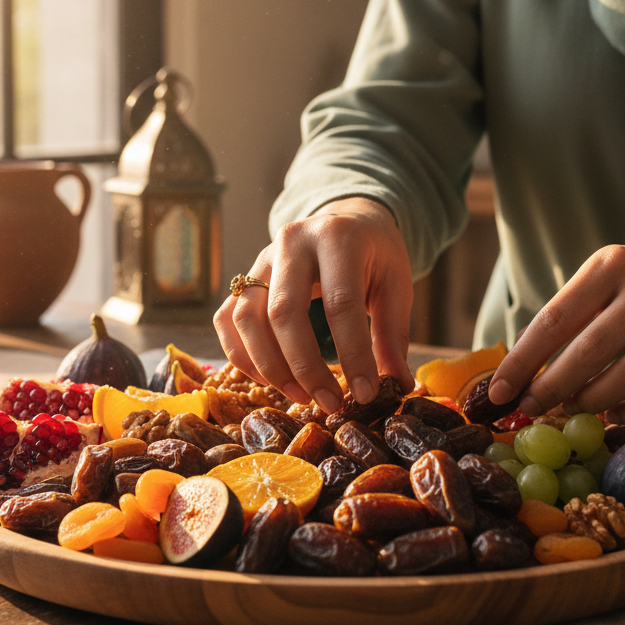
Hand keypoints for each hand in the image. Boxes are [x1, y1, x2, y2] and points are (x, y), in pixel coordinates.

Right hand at [213, 197, 413, 412]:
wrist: (344, 222)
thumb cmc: (374, 256)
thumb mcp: (395, 284)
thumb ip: (393, 334)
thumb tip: (398, 386)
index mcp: (338, 237)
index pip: (341, 303)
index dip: (353, 354)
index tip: (365, 393)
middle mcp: (292, 242)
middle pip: (284, 311)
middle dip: (305, 367)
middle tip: (329, 403)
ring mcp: (261, 259)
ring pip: (247, 318)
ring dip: (269, 366)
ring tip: (300, 396)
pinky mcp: (243, 279)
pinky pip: (227, 320)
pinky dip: (241, 356)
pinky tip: (270, 380)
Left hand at [488, 235, 624, 426]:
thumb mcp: (602, 278)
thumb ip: (565, 315)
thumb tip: (516, 366)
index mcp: (610, 267)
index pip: (555, 319)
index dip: (522, 361)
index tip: (499, 392)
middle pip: (591, 350)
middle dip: (552, 387)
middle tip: (530, 409)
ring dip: (593, 400)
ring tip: (571, 409)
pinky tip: (615, 415)